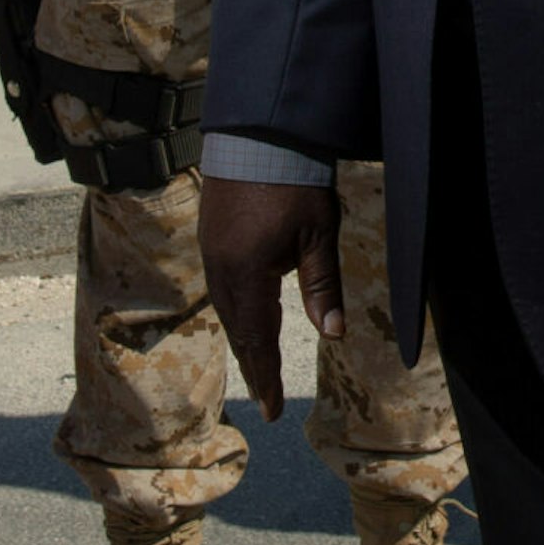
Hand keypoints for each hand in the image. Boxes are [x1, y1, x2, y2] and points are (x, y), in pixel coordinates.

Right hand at [198, 177, 341, 421]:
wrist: (261, 132)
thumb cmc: (297, 181)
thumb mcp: (320, 236)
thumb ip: (323, 287)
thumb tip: (332, 334)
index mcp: (247, 274)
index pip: (258, 340)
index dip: (267, 378)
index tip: (274, 412)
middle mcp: (221, 269)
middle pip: (238, 331)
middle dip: (254, 366)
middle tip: (268, 399)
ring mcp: (211, 252)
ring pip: (226, 310)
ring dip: (243, 340)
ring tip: (258, 366)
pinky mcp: (211, 237)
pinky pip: (220, 287)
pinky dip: (234, 311)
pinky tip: (246, 317)